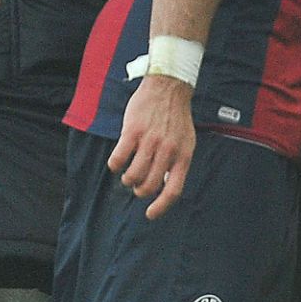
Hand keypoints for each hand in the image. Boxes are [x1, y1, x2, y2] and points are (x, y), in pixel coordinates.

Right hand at [108, 74, 194, 219]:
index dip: (160, 207)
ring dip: (127, 179)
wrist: (169, 87)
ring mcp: (150, 140)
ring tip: (127, 173)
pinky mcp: (133, 131)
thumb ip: (177, 164)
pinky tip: (116, 162)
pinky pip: (118, 159)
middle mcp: (167, 150)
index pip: (172, 191)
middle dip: (139, 190)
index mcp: (183, 156)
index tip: (150, 215)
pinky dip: (115, 165)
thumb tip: (164, 187)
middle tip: (137, 184)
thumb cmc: (176, 118)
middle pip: (148, 186)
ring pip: (132, 175)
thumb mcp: (186, 142)